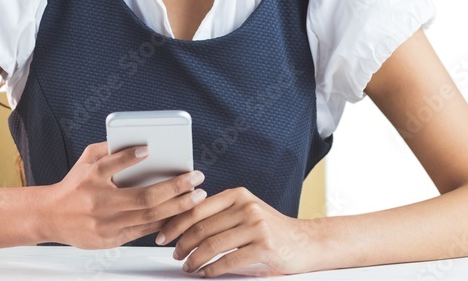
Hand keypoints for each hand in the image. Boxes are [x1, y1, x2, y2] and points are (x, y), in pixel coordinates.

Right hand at [43, 140, 207, 248]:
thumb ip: (109, 149)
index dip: (129, 157)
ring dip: (177, 207)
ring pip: (149, 217)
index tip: (148, 149)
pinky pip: (143, 231)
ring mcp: (106, 224)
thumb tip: (138, 142)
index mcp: (90, 179)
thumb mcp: (85, 161)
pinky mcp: (111, 240)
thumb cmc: (74, 185)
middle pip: (143, 198)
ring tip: (196, 197)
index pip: (110, 165)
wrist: (51, 217)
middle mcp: (99, 203)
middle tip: (196, 178)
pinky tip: (180, 212)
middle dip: (175, 188)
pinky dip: (163, 221)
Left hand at [157, 186, 318, 276]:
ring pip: (212, 245)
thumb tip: (184, 224)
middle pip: (202, 227)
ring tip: (188, 267)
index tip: (162, 235)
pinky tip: (206, 273)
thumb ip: (221, 213)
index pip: (197, 208)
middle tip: (174, 254)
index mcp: (238, 195)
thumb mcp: (247, 212)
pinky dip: (212, 269)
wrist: (305, 242)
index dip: (176, 223)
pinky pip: (228, 260)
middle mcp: (246, 206)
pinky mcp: (264, 246)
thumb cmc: (271, 229)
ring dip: (195, 260)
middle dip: (182, 244)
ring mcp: (256, 226)